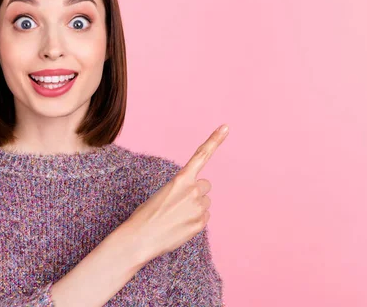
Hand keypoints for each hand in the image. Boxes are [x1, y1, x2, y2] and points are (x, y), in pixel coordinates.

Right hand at [124, 124, 228, 263]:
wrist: (140, 237)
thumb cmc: (146, 215)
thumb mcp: (162, 193)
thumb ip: (182, 189)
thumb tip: (198, 199)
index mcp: (181, 179)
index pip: (201, 156)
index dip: (215, 140)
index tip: (226, 127)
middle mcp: (193, 190)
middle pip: (205, 186)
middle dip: (196, 192)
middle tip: (179, 203)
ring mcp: (199, 208)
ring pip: (205, 203)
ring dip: (195, 207)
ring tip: (176, 217)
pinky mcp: (201, 223)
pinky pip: (204, 218)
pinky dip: (195, 221)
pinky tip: (180, 226)